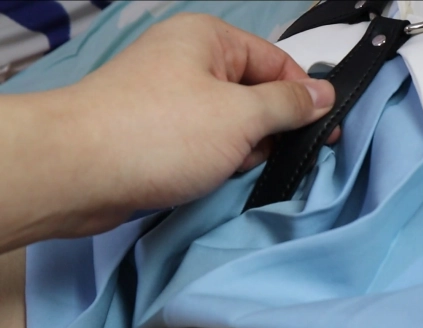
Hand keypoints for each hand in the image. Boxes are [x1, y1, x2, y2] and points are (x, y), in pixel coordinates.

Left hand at [66, 13, 335, 229]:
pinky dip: (218, 160)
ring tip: (232, 167)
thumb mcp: (241, 115)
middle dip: (270, 128)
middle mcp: (189, 62)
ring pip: (232, 124)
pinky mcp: (158, 133)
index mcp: (209, 39)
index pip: (277, 62)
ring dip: (243, 149)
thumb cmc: (162, 133)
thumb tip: (325, 94)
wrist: (78, 172)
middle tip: (276, 156)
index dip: (305, 97)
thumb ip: (288, 105)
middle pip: (255, 94)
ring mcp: (171, 99)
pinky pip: (206, 143)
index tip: (327, 133)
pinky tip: (215, 176)